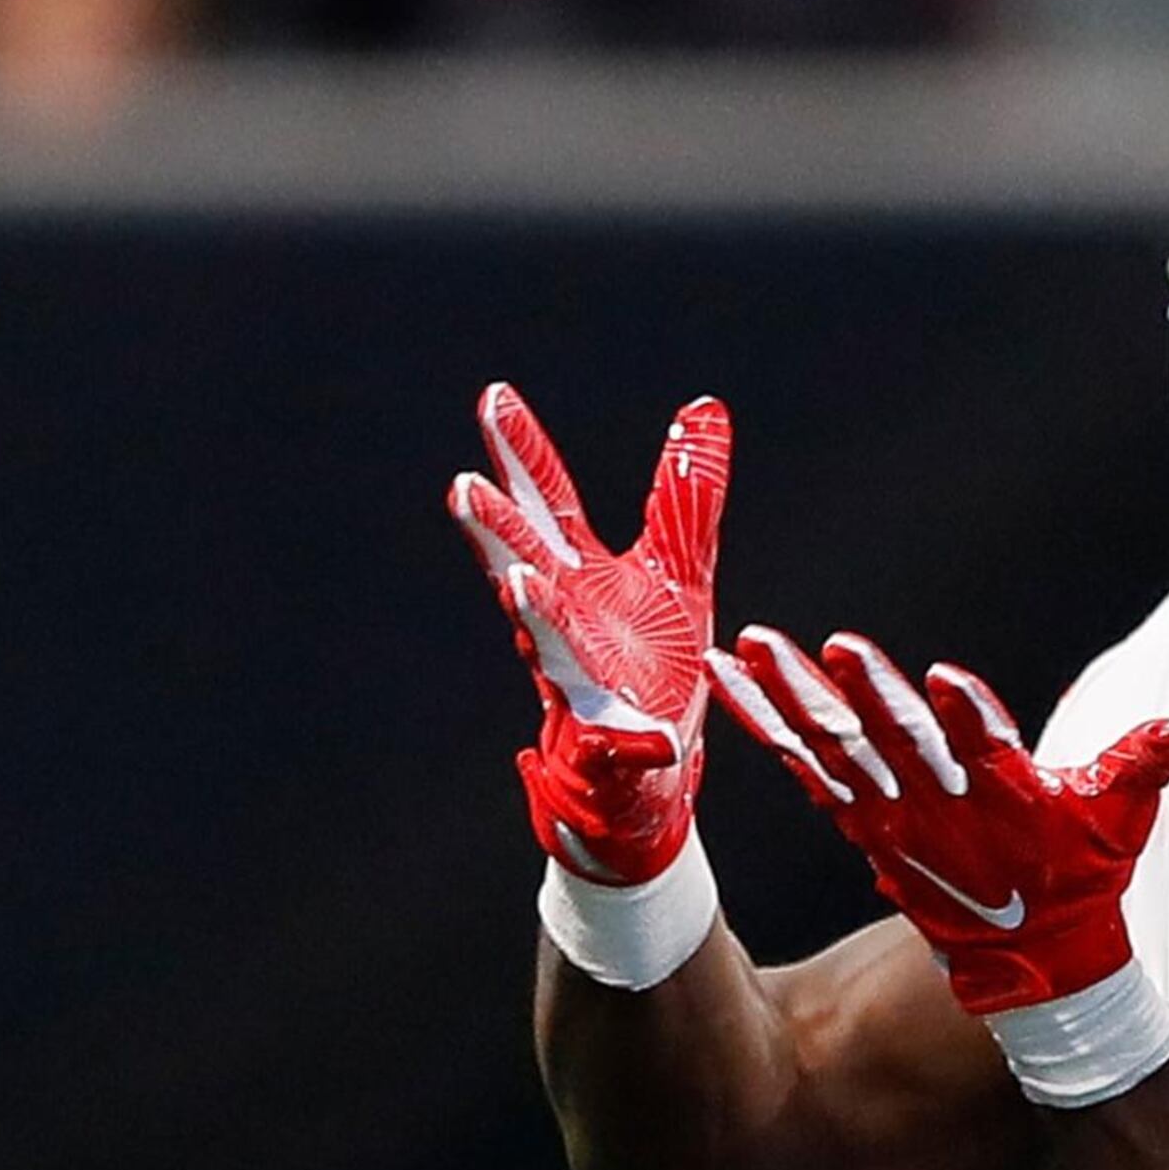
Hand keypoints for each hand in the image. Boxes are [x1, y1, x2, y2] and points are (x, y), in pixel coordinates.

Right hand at [447, 384, 731, 885]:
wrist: (646, 773)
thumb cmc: (649, 664)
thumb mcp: (681, 569)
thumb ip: (686, 495)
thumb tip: (705, 405)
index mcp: (581, 579)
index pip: (546, 505)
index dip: (520, 453)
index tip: (493, 397)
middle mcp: (567, 626)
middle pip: (526, 567)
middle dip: (496, 530)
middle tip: (464, 486)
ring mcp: (582, 688)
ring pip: (551, 648)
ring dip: (532, 614)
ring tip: (515, 580)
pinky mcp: (613, 752)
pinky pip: (615, 747)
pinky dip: (621, 741)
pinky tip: (626, 735)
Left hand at [706, 626, 1168, 1013]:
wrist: (1031, 961)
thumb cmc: (1079, 875)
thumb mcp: (1121, 820)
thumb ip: (1144, 765)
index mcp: (1001, 796)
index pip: (981, 747)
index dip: (961, 714)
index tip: (937, 678)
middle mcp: (936, 806)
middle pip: (882, 743)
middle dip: (840, 694)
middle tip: (800, 644)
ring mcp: (891, 818)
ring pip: (829, 753)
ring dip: (782, 701)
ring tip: (745, 650)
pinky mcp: (863, 824)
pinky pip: (805, 771)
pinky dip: (767, 730)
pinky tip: (731, 688)